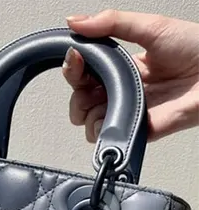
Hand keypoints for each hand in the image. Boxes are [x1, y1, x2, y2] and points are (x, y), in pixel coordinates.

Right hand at [64, 10, 198, 141]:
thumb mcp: (150, 26)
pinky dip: (103, 129)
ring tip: (104, 101)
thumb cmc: (195, 47)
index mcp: (122, 67)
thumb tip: (74, 21)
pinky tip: (113, 115)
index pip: (85, 71)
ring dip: (87, 113)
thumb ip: (111, 23)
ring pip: (89, 121)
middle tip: (88, 86)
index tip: (75, 58)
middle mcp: (122, 91)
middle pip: (81, 99)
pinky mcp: (139, 129)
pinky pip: (110, 136)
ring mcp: (129, 111)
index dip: (74, 67)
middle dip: (76, 95)